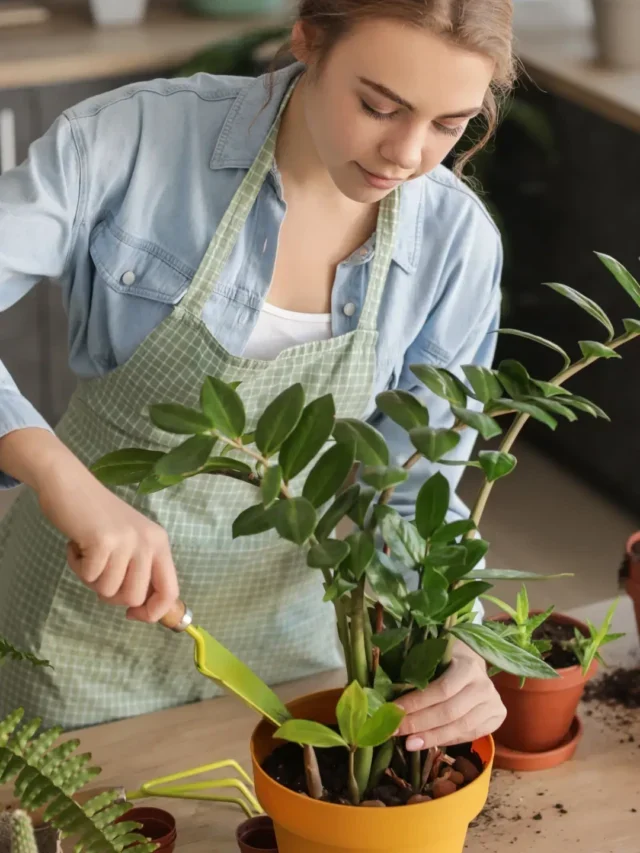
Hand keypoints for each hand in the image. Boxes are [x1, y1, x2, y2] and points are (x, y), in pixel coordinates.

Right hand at [28, 440, 178, 622]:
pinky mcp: (103, 541)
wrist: (69, 484)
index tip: (131, 615)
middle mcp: (149, 542)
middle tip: (98, 570)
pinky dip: (76, 566)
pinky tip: (76, 544)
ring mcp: (127, 541)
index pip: (170, 591)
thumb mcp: (129, 541)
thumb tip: (141, 608)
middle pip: (134, 597)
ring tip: (87, 552)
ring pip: (108, 590)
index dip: (153, 612)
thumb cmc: (97, 517)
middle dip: (110, 594)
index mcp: (160, 543)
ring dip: (90, 577)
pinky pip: (88, 576)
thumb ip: (139, 569)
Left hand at [394, 641, 505, 750]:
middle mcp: (484, 686)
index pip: (440, 690)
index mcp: (468, 666)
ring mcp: (494, 703)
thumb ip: (418, 674)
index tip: (392, 711)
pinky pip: (469, 735)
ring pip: (460, 727)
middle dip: (419, 724)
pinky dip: (446, 740)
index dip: (416, 703)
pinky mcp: (496, 718)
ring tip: (409, 743)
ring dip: (431, 737)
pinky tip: (428, 743)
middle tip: (396, 731)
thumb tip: (388, 698)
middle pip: (449, 712)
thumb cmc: (447, 661)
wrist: (474, 665)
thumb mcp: (435, 659)